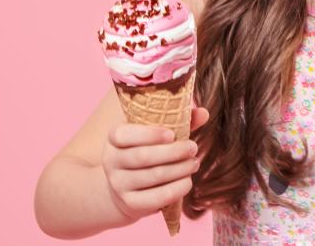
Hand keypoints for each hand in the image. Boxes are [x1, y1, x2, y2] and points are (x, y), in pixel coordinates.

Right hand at [101, 106, 209, 221]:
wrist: (125, 188)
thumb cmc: (146, 151)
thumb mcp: (155, 134)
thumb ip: (178, 121)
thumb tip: (203, 113)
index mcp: (114, 138)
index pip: (123, 134)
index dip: (148, 134)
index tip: (171, 134)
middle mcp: (111, 161)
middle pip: (143, 156)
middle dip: (173, 152)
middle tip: (193, 147)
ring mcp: (118, 184)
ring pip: (153, 176)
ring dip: (179, 169)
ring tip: (194, 163)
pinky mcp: (130, 203)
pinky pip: (157, 197)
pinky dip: (177, 189)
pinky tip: (187, 181)